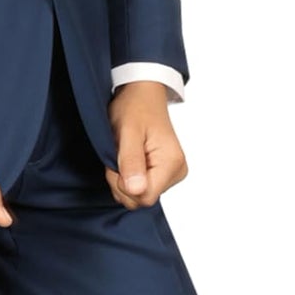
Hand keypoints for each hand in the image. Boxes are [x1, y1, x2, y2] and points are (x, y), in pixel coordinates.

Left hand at [105, 81, 187, 207]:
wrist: (143, 95)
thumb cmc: (135, 108)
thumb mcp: (128, 132)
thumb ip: (131, 162)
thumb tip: (136, 190)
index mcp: (172, 163)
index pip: (145, 197)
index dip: (124, 185)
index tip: (118, 161)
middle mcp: (177, 171)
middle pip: (142, 199)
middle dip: (122, 182)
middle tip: (119, 155)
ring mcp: (172, 174)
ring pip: (140, 195)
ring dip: (123, 180)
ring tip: (124, 154)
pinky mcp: (165, 174)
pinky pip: (142, 188)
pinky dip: (129, 178)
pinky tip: (130, 159)